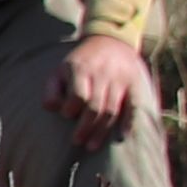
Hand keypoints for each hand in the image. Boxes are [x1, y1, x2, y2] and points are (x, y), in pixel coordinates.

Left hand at [60, 29, 150, 147]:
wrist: (111, 40)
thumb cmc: (80, 62)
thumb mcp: (60, 69)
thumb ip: (52, 89)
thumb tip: (51, 108)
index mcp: (82, 68)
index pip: (78, 94)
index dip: (71, 108)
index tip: (66, 115)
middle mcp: (103, 74)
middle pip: (95, 106)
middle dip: (85, 126)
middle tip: (77, 142)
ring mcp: (121, 79)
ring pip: (112, 110)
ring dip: (102, 130)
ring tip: (91, 146)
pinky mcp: (134, 84)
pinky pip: (134, 105)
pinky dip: (129, 122)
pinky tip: (121, 136)